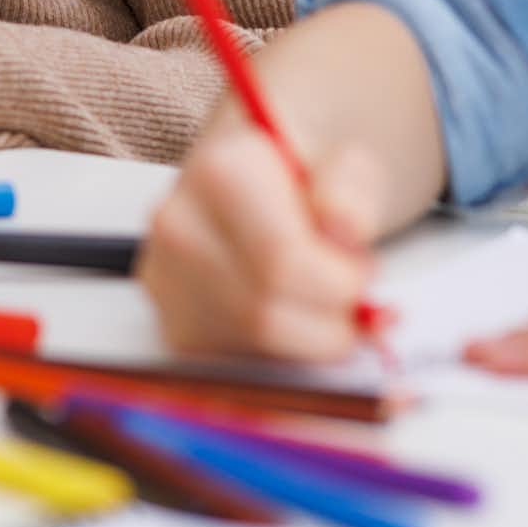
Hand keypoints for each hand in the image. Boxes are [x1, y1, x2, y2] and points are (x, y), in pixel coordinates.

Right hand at [140, 108, 389, 361]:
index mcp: (219, 172)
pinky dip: (281, 356)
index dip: (341, 283)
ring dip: (307, 340)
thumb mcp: (346, 161)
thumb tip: (346, 227)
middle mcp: (177, 224)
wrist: (263, 183)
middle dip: (327, 318)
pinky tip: (294, 321)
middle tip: (348, 293)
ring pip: (250, 345)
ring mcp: (166, 278)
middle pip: (264, 312)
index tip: (361, 272)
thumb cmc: (305, 178)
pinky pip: (237, 365)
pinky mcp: (174, 323)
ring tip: (320, 300)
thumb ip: (353, 188)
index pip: (281, 261)